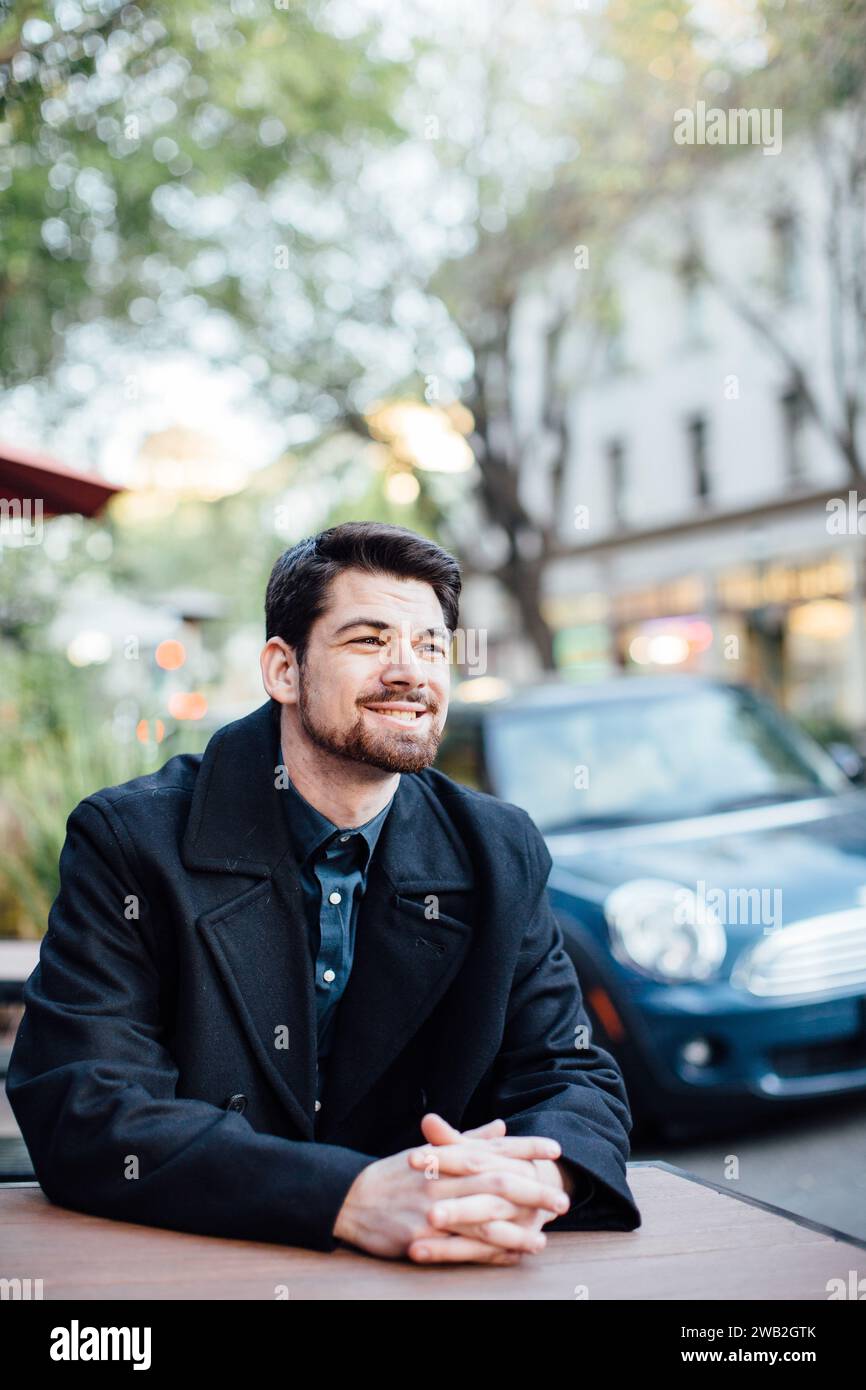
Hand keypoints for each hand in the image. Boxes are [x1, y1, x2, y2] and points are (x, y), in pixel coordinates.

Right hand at [332, 1120, 567, 1263]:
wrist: (351, 1198)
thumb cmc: (395, 1174)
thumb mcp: (429, 1151)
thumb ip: (468, 1140)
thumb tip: (501, 1126)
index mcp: (446, 1156)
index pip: (493, 1148)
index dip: (526, 1147)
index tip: (555, 1148)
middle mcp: (444, 1180)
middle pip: (496, 1182)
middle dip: (532, 1191)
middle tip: (562, 1200)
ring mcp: (434, 1210)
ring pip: (484, 1218)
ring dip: (517, 1230)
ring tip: (543, 1237)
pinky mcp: (424, 1239)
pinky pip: (464, 1248)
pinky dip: (491, 1253)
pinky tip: (512, 1257)